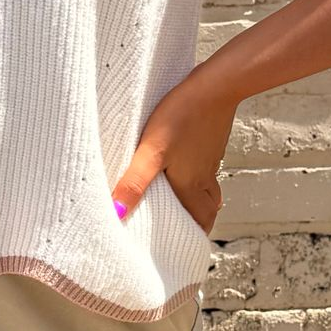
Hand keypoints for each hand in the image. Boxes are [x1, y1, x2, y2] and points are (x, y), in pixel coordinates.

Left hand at [110, 76, 237, 235]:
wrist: (215, 85)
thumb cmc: (182, 117)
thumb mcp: (151, 152)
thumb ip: (134, 183)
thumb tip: (116, 213)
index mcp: (191, 184)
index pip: (200, 220)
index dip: (196, 234)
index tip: (187, 244)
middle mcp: (204, 174)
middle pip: (208, 207)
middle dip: (199, 220)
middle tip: (185, 226)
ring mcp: (210, 156)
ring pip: (208, 186)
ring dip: (200, 197)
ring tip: (184, 199)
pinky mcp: (210, 138)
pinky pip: (206, 164)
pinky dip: (198, 172)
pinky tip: (184, 162)